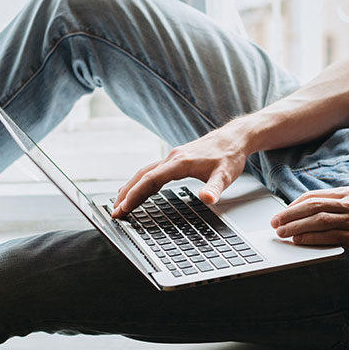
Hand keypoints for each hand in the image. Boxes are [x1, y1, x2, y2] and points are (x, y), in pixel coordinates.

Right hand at [112, 123, 249, 218]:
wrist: (234, 138)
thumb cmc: (229, 156)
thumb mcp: (225, 175)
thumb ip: (214, 189)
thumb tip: (207, 199)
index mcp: (179, 162)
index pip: (150, 180)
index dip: (135, 195)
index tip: (124, 208)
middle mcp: (172, 158)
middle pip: (142, 176)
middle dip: (126, 194)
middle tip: (114, 211)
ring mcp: (172, 158)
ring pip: (145, 173)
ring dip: (131, 188)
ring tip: (119, 203)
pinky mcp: (176, 160)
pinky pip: (153, 171)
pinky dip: (142, 182)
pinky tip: (139, 190)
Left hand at [270, 186, 348, 257]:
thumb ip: (345, 205)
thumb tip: (321, 211)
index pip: (314, 196)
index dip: (294, 205)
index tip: (283, 212)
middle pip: (311, 206)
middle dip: (289, 214)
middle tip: (274, 223)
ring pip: (317, 220)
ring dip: (295, 227)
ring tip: (281, 233)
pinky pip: (329, 236)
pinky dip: (311, 238)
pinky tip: (300, 241)